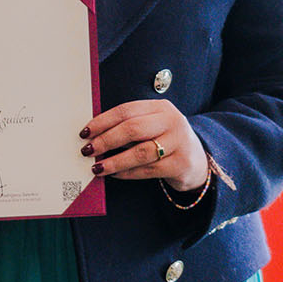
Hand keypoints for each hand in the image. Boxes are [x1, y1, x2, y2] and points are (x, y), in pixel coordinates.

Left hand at [82, 100, 207, 191]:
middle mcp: (172, 122)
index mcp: (161, 107)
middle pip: (132, 129)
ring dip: (114, 161)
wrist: (197, 160)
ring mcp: (178, 143)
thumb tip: (94, 135)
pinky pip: (147, 170)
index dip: (103, 121)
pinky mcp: (180, 164)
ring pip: (140, 152)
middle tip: (88, 150)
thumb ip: (129, 125)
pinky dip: (127, 173)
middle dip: (106, 140)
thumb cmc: (165, 140)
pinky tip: (114, 174)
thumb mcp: (152, 125)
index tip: (85, 132)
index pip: (127, 110)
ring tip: (97, 167)